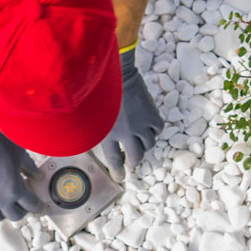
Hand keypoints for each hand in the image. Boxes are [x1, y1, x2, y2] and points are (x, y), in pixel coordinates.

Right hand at [0, 110, 44, 221]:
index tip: (41, 208)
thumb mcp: (19, 154)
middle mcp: (1, 200)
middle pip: (16, 216)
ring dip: (5, 211)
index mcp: (15, 189)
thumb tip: (38, 176)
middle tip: (23, 202)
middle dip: (23, 210)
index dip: (39, 207)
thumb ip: (31, 168)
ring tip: (7, 202)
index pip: (32, 205)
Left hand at [95, 46, 162, 176]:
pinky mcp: (152, 115)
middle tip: (132, 163)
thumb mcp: (93, 115)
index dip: (118, 170)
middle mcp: (126, 133)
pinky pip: (157, 131)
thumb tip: (94, 140)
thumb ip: (95, 130)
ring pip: (148, 144)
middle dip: (133, 162)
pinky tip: (148, 129)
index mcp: (108, 134)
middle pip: (135, 156)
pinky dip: (153, 132)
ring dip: (144, 145)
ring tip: (139, 143)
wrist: (119, 73)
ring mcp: (141, 125)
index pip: (114, 159)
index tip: (120, 177)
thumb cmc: (100, 92)